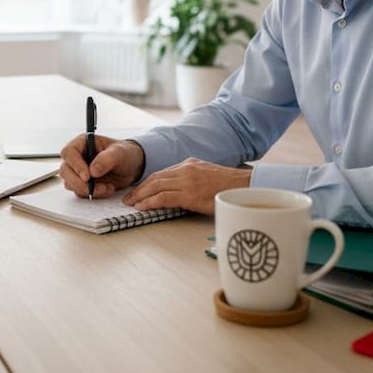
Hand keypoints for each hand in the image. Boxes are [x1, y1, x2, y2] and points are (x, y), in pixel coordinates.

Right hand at [59, 135, 145, 198]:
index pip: (69, 152)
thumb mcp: (120, 153)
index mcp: (83, 142)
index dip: (75, 165)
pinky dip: (92, 194)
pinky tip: (106, 190)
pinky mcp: (83, 183)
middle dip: (78, 182)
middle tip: (93, 188)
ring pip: (70, 183)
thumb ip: (107, 159)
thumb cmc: (125, 154)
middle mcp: (78, 156)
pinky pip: (79, 192)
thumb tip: (93, 170)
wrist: (132, 168)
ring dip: (87, 190)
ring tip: (106, 188)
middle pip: (65, 170)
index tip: (87, 176)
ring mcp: (79, 171)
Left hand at [122, 158, 251, 214]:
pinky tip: (142, 207)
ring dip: (140, 196)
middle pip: (155, 178)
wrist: (245, 187)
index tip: (138, 190)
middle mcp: (186, 169)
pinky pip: (163, 198)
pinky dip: (150, 202)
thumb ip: (193, 179)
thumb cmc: (229, 186)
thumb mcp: (208, 176)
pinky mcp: (189, 194)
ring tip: (131, 204)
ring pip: (156, 186)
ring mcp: (187, 181)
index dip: (147, 182)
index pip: (162, 173)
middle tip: (128, 198)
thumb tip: (181, 191)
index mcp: (190, 164)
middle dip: (139, 189)